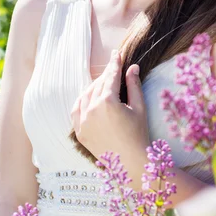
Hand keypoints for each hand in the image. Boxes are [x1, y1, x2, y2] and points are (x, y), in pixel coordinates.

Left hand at [69, 50, 149, 164]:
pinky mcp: (79, 131)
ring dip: (95, 86)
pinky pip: (76, 110)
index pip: (111, 76)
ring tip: (104, 82)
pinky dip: (82, 100)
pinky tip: (89, 97)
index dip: (114, 63)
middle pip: (99, 84)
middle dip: (107, 74)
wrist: (130, 162)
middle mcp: (92, 109)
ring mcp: (83, 121)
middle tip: (114, 65)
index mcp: (108, 102)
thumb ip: (133, 85)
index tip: (116, 53)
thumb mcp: (139, 107)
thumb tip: (132, 67)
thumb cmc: (139, 134)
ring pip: (86, 95)